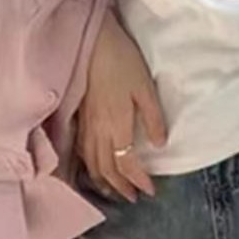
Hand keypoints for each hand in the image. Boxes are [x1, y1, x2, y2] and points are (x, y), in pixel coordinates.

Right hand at [77, 9, 166, 202]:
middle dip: (121, 187)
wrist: (93, 41)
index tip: (150, 190)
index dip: (139, 180)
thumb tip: (159, 144)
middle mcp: (98, 130)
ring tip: (115, 190)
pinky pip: (82, 151)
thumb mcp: (145, 86)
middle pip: (107, 169)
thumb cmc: (122, 60)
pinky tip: (94, 168)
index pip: (127, 163)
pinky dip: (89, 167)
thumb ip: (153, 117)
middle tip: (134, 197)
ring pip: (92, 163)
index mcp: (117, 124)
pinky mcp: (79, 116)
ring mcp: (86, 124)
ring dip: (104, 181)